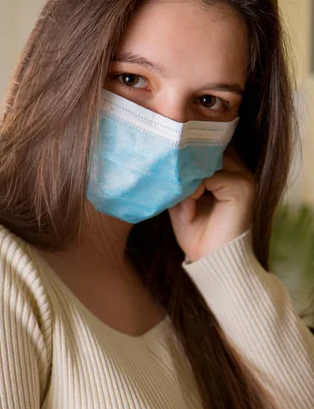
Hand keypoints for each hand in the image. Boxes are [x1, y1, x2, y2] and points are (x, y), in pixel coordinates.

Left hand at [168, 148, 254, 262]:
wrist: (213, 262)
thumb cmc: (197, 234)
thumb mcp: (181, 200)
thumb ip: (178, 178)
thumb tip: (166, 157)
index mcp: (227, 169)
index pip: (203, 146)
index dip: (183, 156)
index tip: (167, 173)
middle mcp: (238, 168)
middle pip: (204, 150)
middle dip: (183, 168)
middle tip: (173, 193)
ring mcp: (243, 176)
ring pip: (204, 160)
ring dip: (187, 180)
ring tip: (184, 205)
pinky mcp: (242, 187)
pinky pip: (210, 176)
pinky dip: (193, 191)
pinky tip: (190, 210)